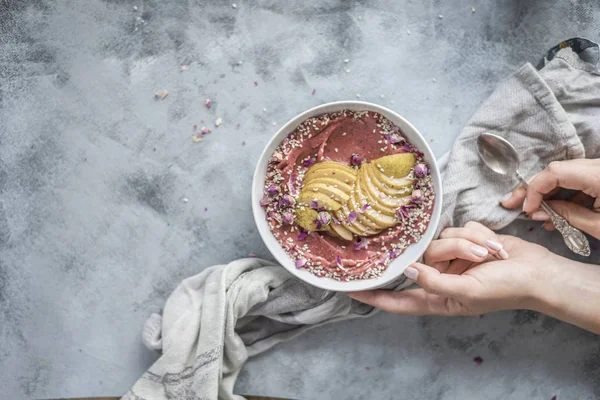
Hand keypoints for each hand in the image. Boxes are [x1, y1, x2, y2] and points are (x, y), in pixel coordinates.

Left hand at [349, 222, 554, 315]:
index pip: (396, 300)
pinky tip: (493, 244)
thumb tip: (408, 270)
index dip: (373, 295)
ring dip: (466, 243)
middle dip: (449, 252)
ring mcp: (449, 258)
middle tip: (477, 257)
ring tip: (490, 253)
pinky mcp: (462, 241)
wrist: (538, 271)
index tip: (349, 288)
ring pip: (439, 239)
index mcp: (436, 298)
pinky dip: (476, 235)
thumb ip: (434, 283)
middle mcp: (438, 277)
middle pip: (421, 258)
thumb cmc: (506, 289)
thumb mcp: (468, 293)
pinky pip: (456, 228)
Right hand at [501, 158, 599, 239]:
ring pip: (563, 175)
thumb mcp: (598, 225)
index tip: (527, 209)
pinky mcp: (599, 177)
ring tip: (533, 213)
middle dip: (532, 189)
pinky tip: (554, 213)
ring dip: (545, 194)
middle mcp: (597, 167)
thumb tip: (538, 213)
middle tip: (511, 203)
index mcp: (598, 176)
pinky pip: (576, 181)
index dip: (534, 189)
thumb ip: (567, 215)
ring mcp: (598, 170)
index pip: (554, 173)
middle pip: (555, 171)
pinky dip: (562, 196)